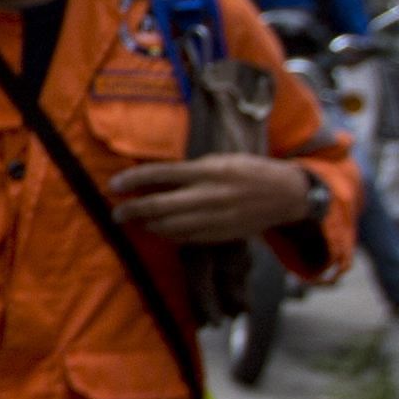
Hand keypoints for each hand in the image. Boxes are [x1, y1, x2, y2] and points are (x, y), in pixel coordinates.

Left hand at [106, 154, 318, 246]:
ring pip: (169, 227)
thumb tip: (157, 177)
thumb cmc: (249, 171)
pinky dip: (167, 235)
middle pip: (159, 206)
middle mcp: (208, 195)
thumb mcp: (221, 160)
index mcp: (207, 171)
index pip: (160, 174)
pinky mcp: (220, 235)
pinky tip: (158, 231)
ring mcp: (214, 218)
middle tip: (116, 213)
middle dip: (132, 210)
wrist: (285, 195)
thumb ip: (191, 169)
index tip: (113, 184)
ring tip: (134, 222)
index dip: (133, 179)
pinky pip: (186, 238)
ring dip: (147, 226)